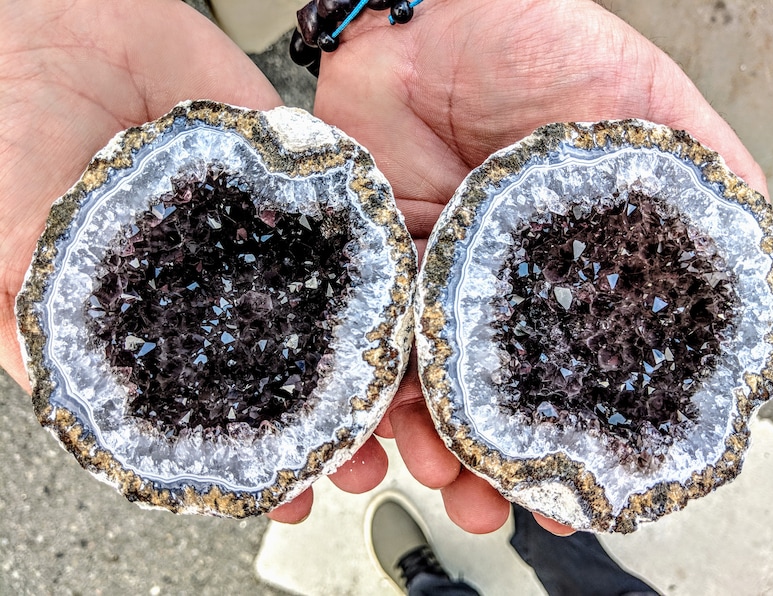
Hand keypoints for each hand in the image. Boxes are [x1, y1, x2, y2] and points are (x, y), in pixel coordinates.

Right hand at [0, 0, 391, 519]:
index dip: (237, 458)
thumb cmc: (12, 111)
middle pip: (269, 375)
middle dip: (314, 426)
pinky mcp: (283, 192)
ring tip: (391, 420)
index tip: (282, 492)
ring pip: (313, 319)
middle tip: (355, 468)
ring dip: (354, 372)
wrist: (64, 15)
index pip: (197, 408)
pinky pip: (335, 237)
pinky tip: (398, 317)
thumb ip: (33, 301)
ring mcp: (247, 245)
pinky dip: (370, 278)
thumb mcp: (7, 219)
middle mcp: (200, 290)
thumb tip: (61, 388)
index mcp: (137, 317)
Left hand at [312, 0, 768, 534]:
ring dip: (426, 444)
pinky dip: (365, 394)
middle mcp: (500, 282)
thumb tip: (756, 256)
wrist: (417, 16)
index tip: (573, 489)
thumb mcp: (634, 103)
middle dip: (493, 460)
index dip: (579, 431)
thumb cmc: (527, 40)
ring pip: (427, 385)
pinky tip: (366, 435)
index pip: (579, 366)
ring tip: (430, 478)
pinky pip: (367, 345)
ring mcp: (435, 280)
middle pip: (498, 393)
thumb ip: (692, 178)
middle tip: (492, 503)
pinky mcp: (377, 269)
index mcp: (567, 264)